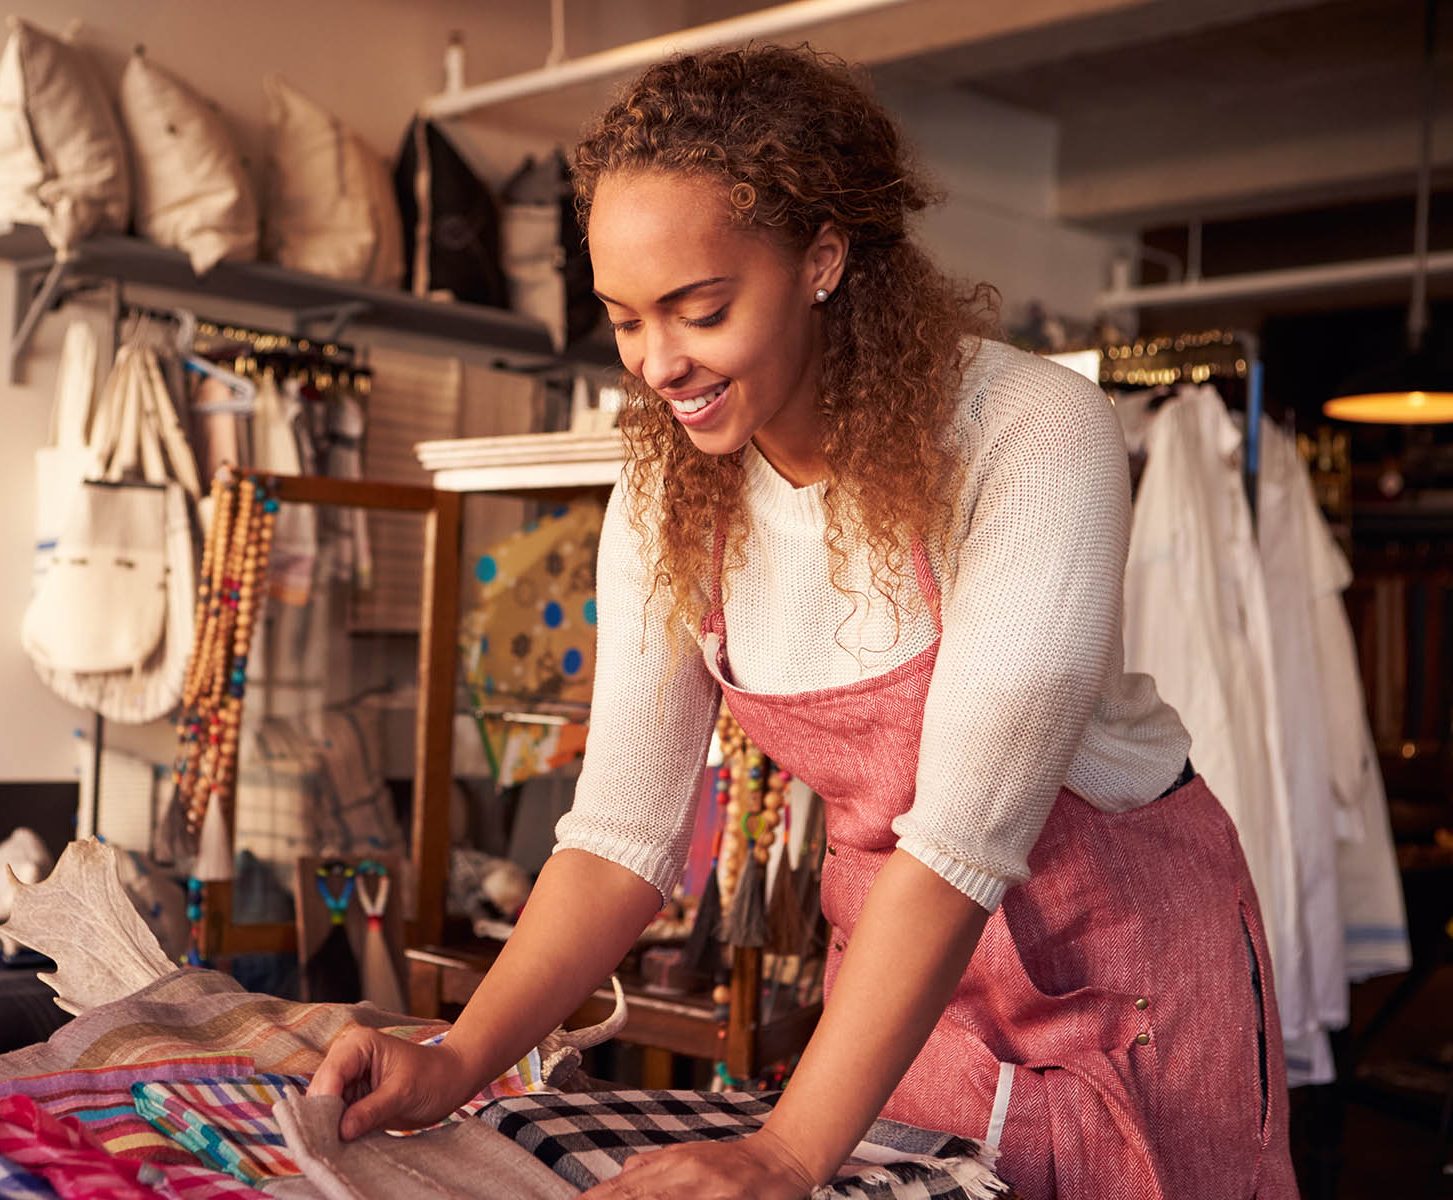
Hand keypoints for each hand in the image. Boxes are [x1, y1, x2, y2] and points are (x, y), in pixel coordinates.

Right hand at [307, 1025, 476, 1139]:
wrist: (450, 1081)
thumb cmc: (433, 1077)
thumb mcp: (403, 1093)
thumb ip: (372, 1110)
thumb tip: (342, 1130)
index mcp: (359, 1043)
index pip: (331, 1073)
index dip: (325, 1102)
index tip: (328, 1131)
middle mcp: (347, 1057)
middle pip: (321, 1090)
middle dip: (324, 1116)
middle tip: (329, 1143)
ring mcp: (348, 1078)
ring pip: (323, 1105)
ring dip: (329, 1125)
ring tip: (335, 1144)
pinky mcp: (352, 1097)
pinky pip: (335, 1115)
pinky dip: (337, 1128)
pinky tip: (343, 1142)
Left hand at [580, 1127, 820, 1199]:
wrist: (783, 1160)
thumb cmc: (734, 1163)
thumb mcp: (691, 1155)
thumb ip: (656, 1163)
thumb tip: (623, 1170)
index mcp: (675, 1163)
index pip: (625, 1188)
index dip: (598, 1199)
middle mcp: (687, 1175)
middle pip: (636, 1196)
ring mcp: (706, 1193)